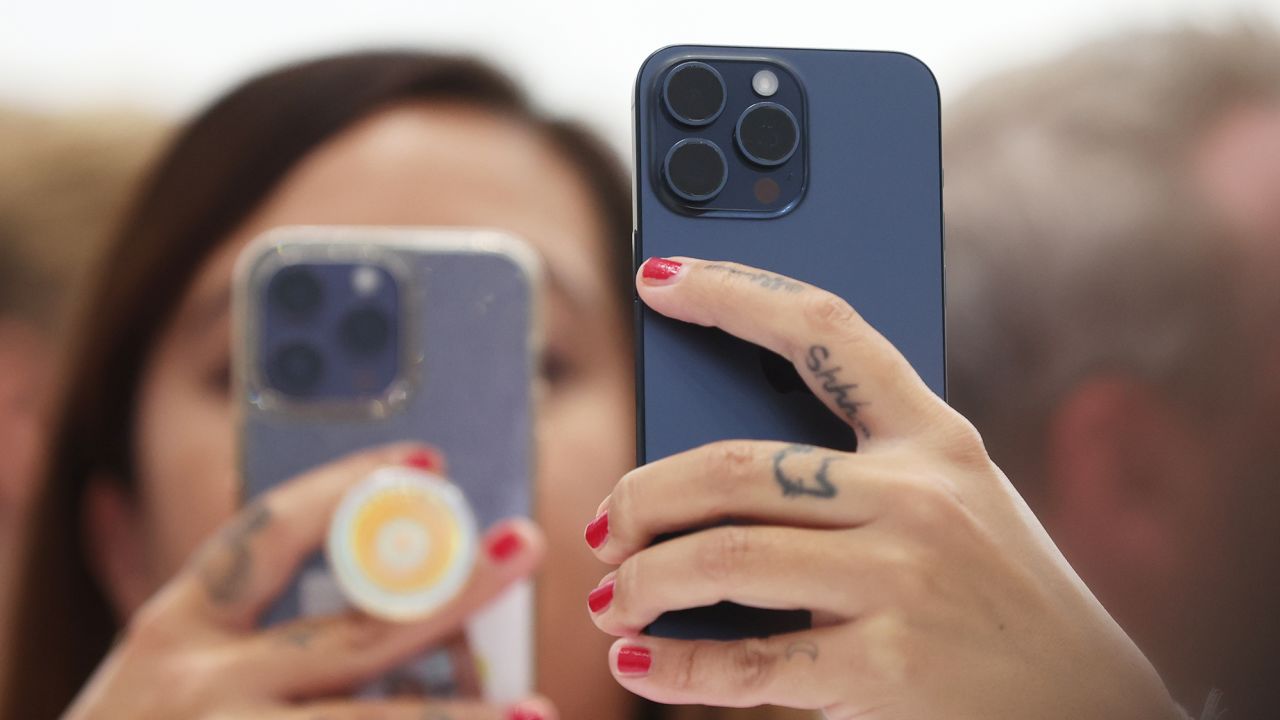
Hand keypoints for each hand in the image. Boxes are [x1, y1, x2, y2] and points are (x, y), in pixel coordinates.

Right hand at [66, 444, 554, 719]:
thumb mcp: (166, 666)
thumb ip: (242, 620)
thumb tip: (357, 556)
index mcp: (175, 628)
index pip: (272, 530)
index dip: (355, 483)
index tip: (428, 459)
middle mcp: (203, 685)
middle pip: (355, 632)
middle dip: (451, 589)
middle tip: (521, 548)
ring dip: (462, 717)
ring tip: (535, 709)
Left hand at [585, 257, 1182, 719]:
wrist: (1094, 707)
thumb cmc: (998, 595)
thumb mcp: (956, 504)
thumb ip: (860, 473)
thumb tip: (710, 477)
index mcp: (934, 439)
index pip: (824, 332)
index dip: (733, 292)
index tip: (658, 278)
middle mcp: (919, 496)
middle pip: (734, 464)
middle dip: (644, 495)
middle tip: (607, 526)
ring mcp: (904, 580)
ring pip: (723, 555)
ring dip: (641, 579)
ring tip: (613, 597)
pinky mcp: (888, 667)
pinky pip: (748, 663)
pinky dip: (674, 667)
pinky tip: (639, 663)